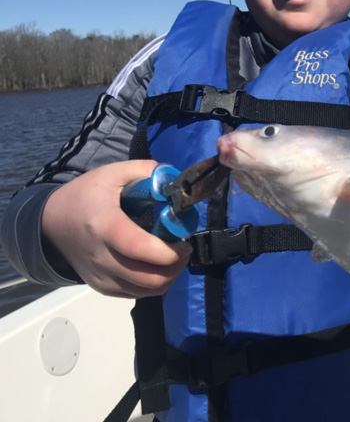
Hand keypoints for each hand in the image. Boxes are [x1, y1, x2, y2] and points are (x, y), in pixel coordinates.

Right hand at [42, 160, 191, 298]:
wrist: (50, 224)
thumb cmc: (84, 196)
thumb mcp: (112, 173)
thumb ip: (145, 171)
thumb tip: (174, 179)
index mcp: (105, 226)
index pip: (138, 248)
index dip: (168, 251)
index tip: (184, 241)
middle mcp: (102, 257)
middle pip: (148, 277)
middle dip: (176, 265)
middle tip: (184, 248)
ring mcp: (101, 277)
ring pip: (147, 290)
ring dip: (170, 277)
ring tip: (175, 257)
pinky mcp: (102, 287)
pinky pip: (137, 294)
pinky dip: (155, 284)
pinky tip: (159, 266)